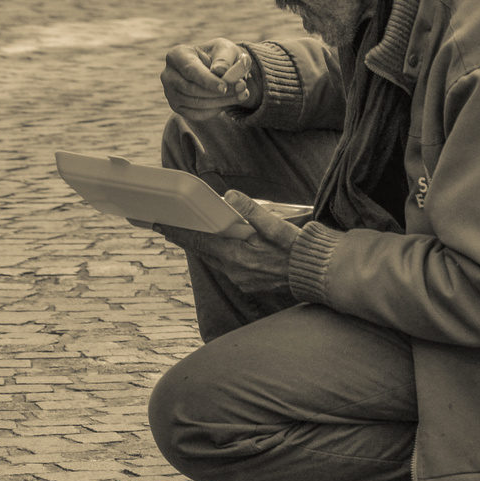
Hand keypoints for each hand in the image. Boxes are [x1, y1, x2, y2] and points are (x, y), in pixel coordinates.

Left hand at [155, 190, 300, 293]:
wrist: (320, 274)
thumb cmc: (300, 248)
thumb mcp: (278, 225)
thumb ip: (251, 210)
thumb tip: (228, 197)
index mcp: (237, 255)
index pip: (199, 241)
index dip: (178, 231)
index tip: (159, 223)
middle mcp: (235, 271)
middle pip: (202, 251)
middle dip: (183, 237)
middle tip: (164, 225)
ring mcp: (242, 279)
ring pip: (213, 260)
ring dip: (200, 246)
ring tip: (185, 233)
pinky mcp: (250, 283)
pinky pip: (225, 267)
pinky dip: (216, 254)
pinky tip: (215, 247)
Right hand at [160, 39, 261, 121]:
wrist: (216, 68)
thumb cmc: (220, 56)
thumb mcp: (226, 49)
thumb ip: (224, 58)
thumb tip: (219, 71)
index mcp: (177, 55)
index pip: (191, 70)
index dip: (208, 80)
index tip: (225, 87)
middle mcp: (168, 74)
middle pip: (191, 89)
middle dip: (218, 93)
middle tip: (242, 89)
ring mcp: (170, 92)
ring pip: (195, 103)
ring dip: (220, 102)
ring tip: (241, 95)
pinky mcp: (176, 106)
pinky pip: (195, 115)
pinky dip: (213, 111)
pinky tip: (226, 103)